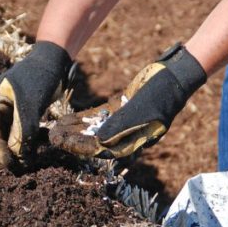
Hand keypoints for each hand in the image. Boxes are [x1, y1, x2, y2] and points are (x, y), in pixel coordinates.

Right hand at [0, 41, 72, 165]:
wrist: (55, 60)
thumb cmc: (40, 75)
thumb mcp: (31, 101)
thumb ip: (24, 127)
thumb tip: (20, 156)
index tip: (11, 163)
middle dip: (7, 153)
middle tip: (20, 168)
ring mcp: (8, 111)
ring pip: (10, 137)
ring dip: (20, 149)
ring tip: (31, 161)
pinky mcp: (22, 115)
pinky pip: (23, 133)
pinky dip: (31, 140)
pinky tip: (43, 143)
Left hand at [50, 43, 205, 158]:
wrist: (176, 77)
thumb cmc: (161, 95)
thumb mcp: (140, 111)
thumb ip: (120, 127)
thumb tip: (99, 144)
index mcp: (133, 142)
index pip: (100, 149)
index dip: (78, 147)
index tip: (60, 142)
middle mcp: (125, 136)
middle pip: (92, 142)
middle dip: (71, 140)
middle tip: (51, 137)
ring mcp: (122, 123)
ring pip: (92, 130)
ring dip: (73, 130)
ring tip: (54, 128)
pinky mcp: (119, 110)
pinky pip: (97, 118)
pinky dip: (82, 120)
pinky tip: (66, 119)